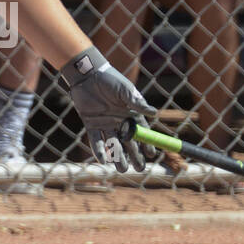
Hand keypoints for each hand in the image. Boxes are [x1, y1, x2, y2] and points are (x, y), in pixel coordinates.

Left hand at [60, 46, 157, 172]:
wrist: (88, 75)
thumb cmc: (110, 80)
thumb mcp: (126, 90)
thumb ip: (137, 103)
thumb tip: (155, 113)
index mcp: (131, 114)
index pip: (141, 132)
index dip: (147, 144)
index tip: (151, 155)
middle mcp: (119, 121)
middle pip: (129, 142)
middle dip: (134, 156)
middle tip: (139, 168)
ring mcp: (105, 124)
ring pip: (113, 144)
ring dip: (118, 157)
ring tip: (122, 169)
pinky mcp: (91, 125)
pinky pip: (96, 140)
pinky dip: (99, 150)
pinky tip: (103, 160)